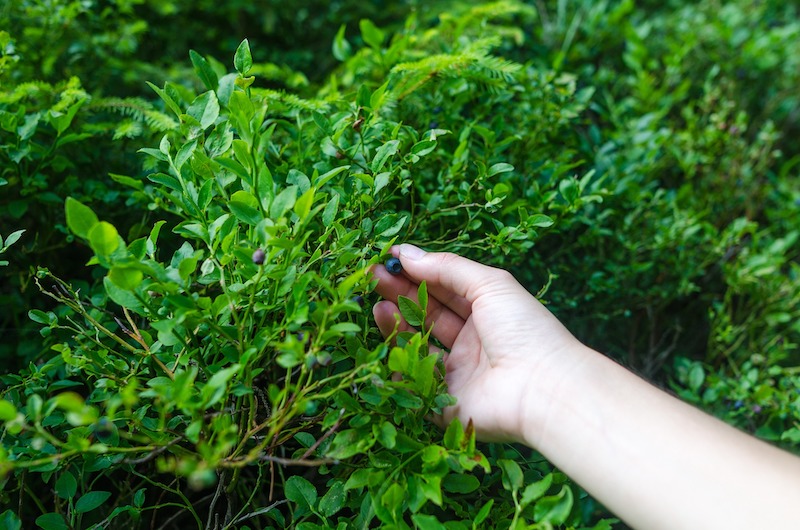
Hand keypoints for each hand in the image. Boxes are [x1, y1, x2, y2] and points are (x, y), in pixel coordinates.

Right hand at [372, 244, 586, 443]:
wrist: (543, 388)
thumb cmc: (524, 329)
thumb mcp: (490, 284)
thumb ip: (447, 268)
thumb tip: (406, 252)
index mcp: (486, 313)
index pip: (444, 288)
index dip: (418, 273)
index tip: (389, 258)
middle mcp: (471, 342)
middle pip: (427, 314)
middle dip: (400, 293)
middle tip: (372, 276)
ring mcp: (457, 373)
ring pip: (417, 344)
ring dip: (396, 323)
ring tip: (378, 304)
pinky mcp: (444, 403)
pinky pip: (414, 382)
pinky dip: (398, 361)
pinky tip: (387, 338)